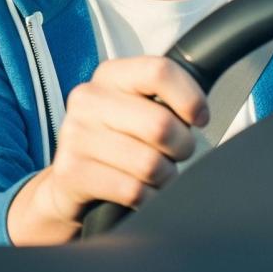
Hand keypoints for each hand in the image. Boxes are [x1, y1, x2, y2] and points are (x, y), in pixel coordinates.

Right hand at [7, 56, 206, 245]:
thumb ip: (168, 99)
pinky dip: (148, 199)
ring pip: (150, 164)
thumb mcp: (139, 109)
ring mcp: (75, 135)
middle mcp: (88, 99)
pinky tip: (141, 194)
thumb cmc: (120, 143)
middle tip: (174, 154)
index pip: (159, 72)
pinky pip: (133, 191)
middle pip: (161, 124)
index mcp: (110, 75)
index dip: (190, 99)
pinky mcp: (71, 172)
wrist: (73, 182)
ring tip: (155, 176)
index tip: (198, 118)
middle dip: (182, 148)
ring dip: (164, 178)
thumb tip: (201, 112)